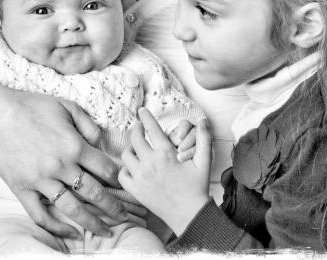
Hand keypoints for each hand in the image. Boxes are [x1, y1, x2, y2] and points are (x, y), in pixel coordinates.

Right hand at [0, 83, 127, 237]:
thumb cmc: (33, 107)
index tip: (124, 185)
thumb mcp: (67, 105)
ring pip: (72, 209)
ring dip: (92, 223)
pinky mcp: (22, 189)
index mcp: (74, 145)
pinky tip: (70, 233)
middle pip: (94, 193)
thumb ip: (88, 124)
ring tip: (106, 232)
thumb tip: (101, 143)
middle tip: (124, 216)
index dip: (118, 179)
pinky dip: (56, 228)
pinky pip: (41, 215)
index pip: (105, 169)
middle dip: (113, 207)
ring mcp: (40, 180)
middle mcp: (60, 166)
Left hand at [119, 107, 210, 235]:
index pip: (151, 127)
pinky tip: (132, 167)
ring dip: (131, 149)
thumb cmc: (197, 188)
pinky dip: (125, 169)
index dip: (145, 116)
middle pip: (135, 138)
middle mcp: (150, 163)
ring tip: (137, 148)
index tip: (141, 110)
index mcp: (165, 153)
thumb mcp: (204, 162)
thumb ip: (204, 139)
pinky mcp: (135, 190)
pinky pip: (122, 174)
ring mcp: (140, 177)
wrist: (190, 215)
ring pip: (126, 155)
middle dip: (136, 129)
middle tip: (139, 128)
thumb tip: (203, 121)